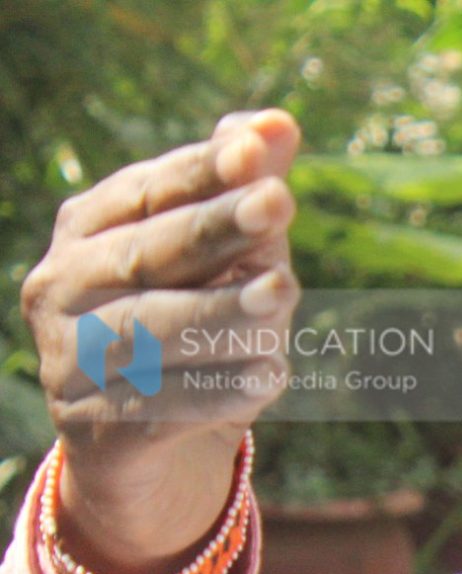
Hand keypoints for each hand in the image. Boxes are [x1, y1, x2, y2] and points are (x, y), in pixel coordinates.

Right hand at [19, 108, 300, 573]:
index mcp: (90, 230)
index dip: (202, 171)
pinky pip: (160, 404)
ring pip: (150, 330)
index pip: (147, 191)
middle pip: (146, 254)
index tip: (259, 151)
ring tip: (283, 297)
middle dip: (215, 229)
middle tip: (280, 206)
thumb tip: (277, 122)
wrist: (155, 448)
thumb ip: (246, 196)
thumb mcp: (229, 263)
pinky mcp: (92, 425)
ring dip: (221, 311)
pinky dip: (218, 390)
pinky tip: (270, 376)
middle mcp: (63, 285)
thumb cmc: (197, 329)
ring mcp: (68, 357)